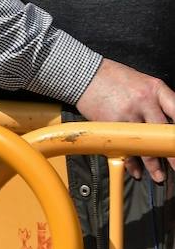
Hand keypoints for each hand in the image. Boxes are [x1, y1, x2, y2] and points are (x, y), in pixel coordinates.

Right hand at [76, 58, 174, 181]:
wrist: (82, 73)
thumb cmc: (112, 77)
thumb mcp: (141, 82)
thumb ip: (156, 101)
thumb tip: (168, 124)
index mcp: (155, 89)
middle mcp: (144, 101)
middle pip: (164, 132)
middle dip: (172, 154)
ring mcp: (127, 114)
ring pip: (144, 144)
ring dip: (152, 164)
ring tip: (158, 176)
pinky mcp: (111, 124)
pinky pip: (123, 146)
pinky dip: (129, 160)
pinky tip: (134, 169)